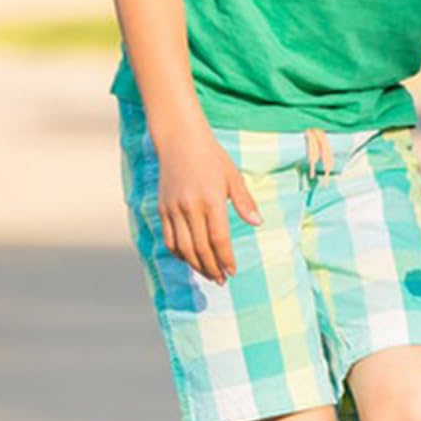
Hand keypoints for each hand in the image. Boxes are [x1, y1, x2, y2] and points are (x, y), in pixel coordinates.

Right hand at [155, 124, 262, 283]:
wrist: (179, 140)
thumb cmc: (212, 157)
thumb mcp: (233, 176)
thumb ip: (244, 202)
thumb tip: (258, 223)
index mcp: (211, 200)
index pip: (219, 239)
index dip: (226, 259)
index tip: (232, 271)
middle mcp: (190, 207)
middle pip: (201, 248)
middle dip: (212, 268)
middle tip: (221, 280)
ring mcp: (173, 209)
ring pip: (183, 247)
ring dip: (196, 265)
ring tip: (208, 274)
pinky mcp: (162, 208)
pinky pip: (169, 238)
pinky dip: (179, 253)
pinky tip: (189, 259)